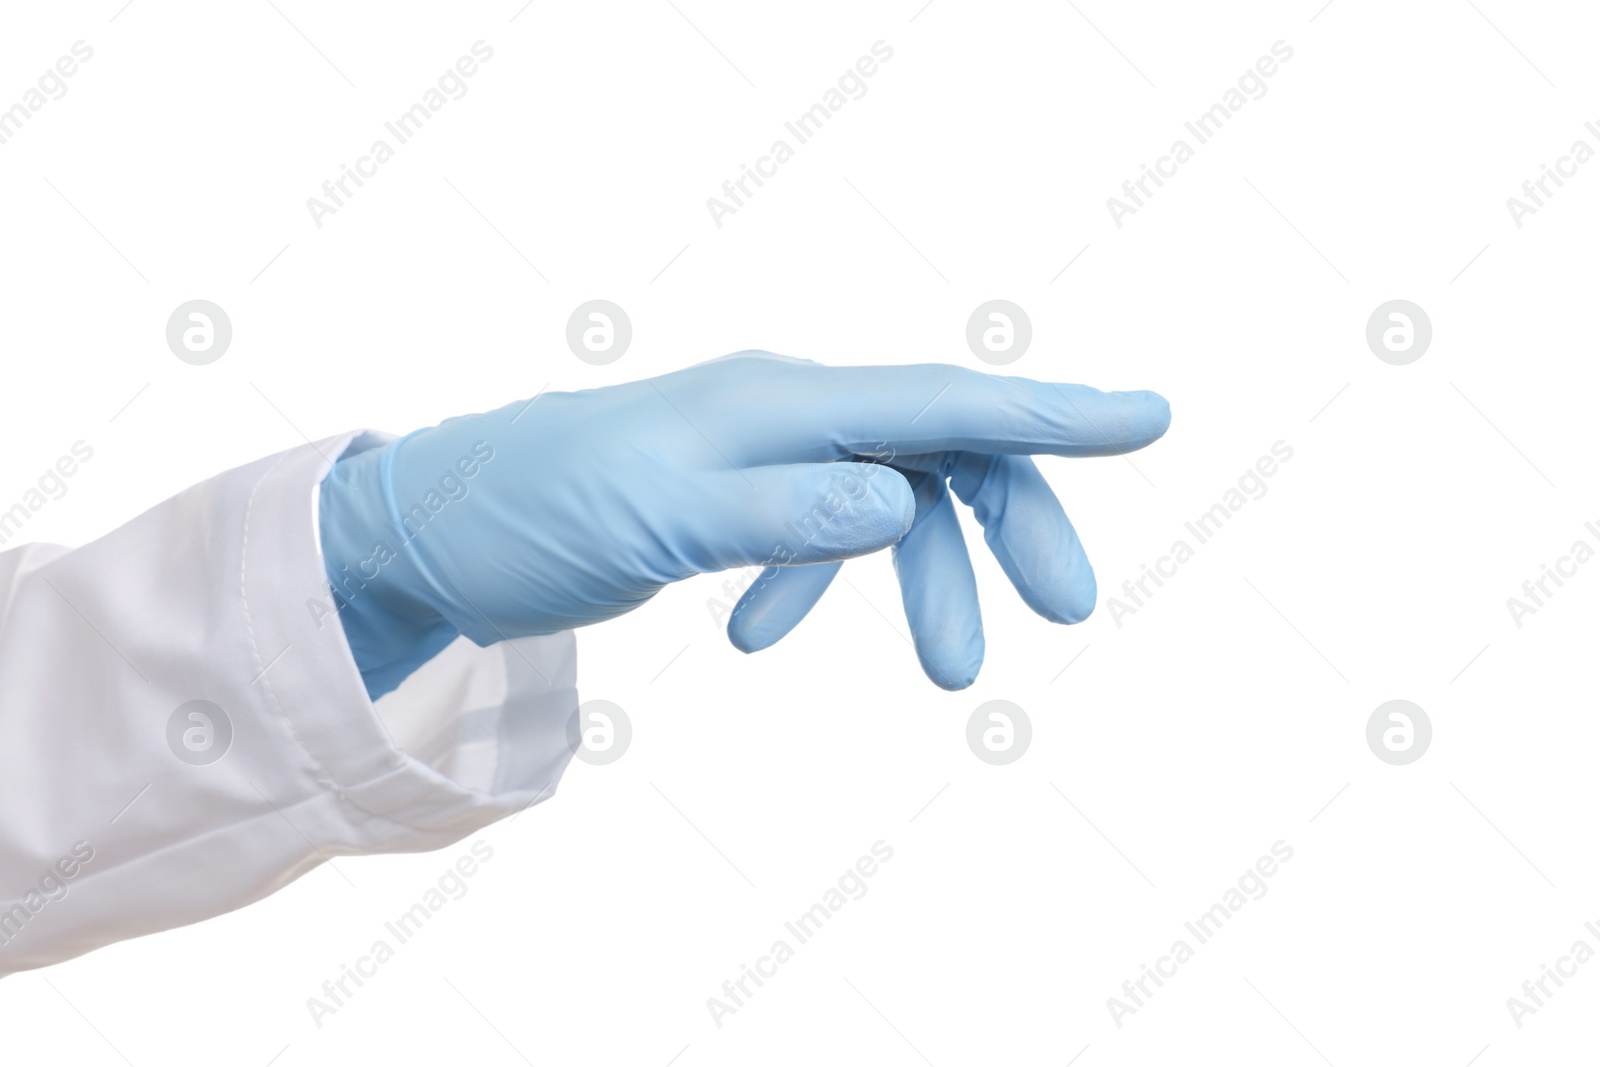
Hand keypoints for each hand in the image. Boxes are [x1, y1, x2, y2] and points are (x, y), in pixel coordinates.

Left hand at [317, 352, 1170, 697]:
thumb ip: (780, 510)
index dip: (1050, 416)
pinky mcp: (735, 497)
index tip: (1148, 418)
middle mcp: (787, 411)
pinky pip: (818, 531)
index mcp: (781, 401)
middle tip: (1063, 609)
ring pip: (892, 500)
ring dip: (928, 583)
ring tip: (952, 678)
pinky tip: (764, 641)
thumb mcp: (653, 518)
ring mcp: (763, 452)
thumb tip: (901, 505)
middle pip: (941, 450)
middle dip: (1010, 525)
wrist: (438, 531)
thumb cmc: (534, 511)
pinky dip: (818, 587)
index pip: (940, 401)